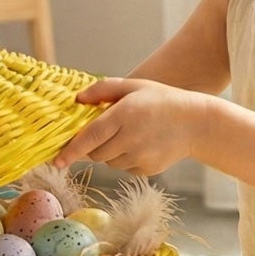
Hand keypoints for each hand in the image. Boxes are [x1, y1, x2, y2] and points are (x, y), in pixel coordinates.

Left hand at [54, 78, 206, 175]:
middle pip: (95, 153)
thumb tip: (78, 99)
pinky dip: (126, 158)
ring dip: (110, 151)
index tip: (57, 160)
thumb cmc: (162, 100)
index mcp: (125, 115)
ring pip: (109, 162)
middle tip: (108, 131)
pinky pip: (125, 167)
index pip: (90, 137)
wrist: (196, 123)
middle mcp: (131, 138)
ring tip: (130, 135)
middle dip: (93, 145)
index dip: (71, 150)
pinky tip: (142, 144)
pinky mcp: (147, 169)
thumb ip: (103, 89)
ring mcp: (140, 156)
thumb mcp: (134, 86)